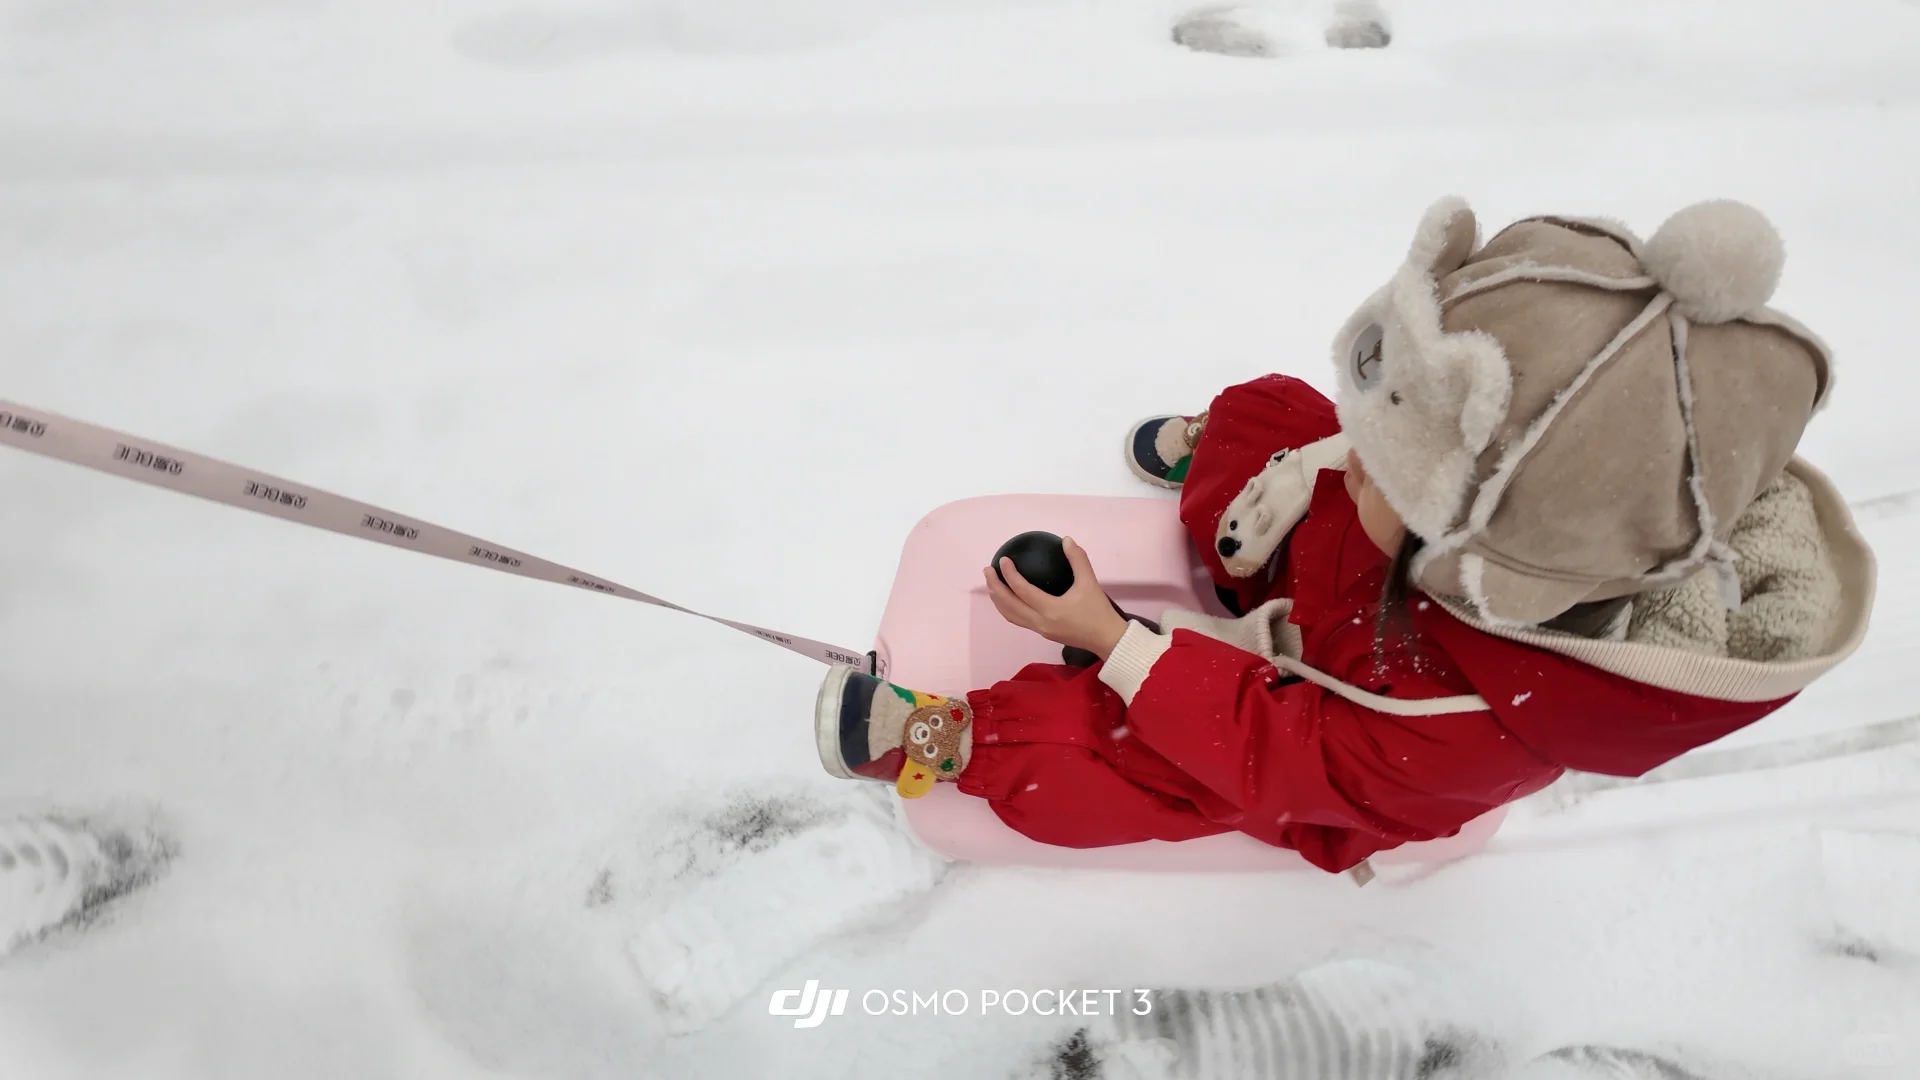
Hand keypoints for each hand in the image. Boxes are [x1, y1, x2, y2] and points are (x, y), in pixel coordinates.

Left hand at [983, 536, 1129, 658]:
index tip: (1003, 560)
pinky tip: (1008, 598)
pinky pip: (1018, 620)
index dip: (1009, 574)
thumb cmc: (1099, 611)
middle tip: (987, 570)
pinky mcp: (1042, 633)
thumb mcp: (1090, 583)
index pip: (1021, 590)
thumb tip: (1066, 539)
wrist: (1107, 640)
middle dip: (994, 587)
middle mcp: (1040, 622)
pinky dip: (1008, 608)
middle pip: (1008, 605)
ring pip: (1010, 615)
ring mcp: (1039, 630)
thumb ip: (1078, 560)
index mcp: (1050, 609)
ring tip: (992, 584)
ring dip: (998, 600)